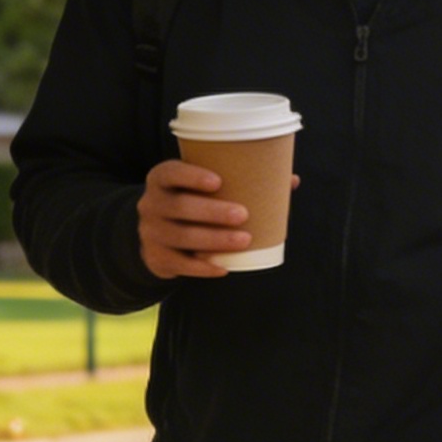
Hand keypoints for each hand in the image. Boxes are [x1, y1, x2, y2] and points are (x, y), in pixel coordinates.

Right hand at [137, 158, 293, 279]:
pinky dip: (202, 267)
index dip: (191, 176)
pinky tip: (223, 268)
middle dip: (211, 211)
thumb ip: (240, 180)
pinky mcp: (156, 258)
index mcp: (162, 179)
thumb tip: (291, 179)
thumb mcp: (202, 188)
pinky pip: (179, 264)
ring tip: (244, 240)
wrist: (157, 235)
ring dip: (214, 239)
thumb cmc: (191, 202)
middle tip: (243, 214)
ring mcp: (151, 232)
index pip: (170, 173)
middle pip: (179, 206)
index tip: (218, 181)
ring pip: (181, 237)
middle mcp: (151, 204)